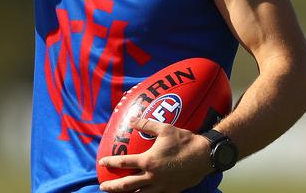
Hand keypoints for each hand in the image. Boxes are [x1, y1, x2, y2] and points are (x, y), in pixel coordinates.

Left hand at [98, 118, 213, 192]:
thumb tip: (131, 120)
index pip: (124, 163)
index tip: (102, 162)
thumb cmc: (184, 141)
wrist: (204, 157)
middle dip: (112, 186)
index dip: (111, 162)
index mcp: (149, 160)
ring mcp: (161, 186)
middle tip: (102, 186)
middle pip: (127, 185)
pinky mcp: (169, 191)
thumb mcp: (165, 128)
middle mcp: (152, 176)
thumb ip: (146, 124)